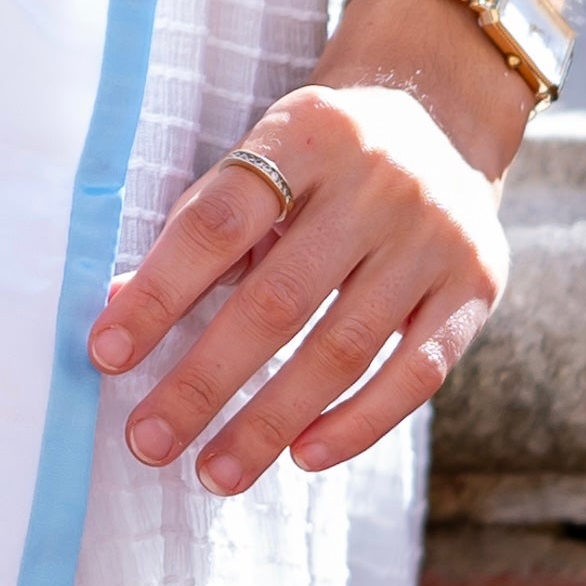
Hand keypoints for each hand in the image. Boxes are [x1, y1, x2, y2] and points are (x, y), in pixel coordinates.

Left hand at [86, 21, 515, 490]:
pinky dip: (358, 423)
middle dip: (205, 380)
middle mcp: (377, 182)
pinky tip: (303, 456)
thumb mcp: (261, 157)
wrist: (439, 113)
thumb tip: (117, 310)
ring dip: (270, 421)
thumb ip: (199, 228)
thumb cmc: (319, 154)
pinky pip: (417, 373)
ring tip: (215, 471)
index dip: (159, 290)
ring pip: (342, 348)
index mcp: (305, 134)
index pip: (219, 222)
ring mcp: (435, 235)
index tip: (106, 353)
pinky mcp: (479, 283)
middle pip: (278, 300)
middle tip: (150, 441)